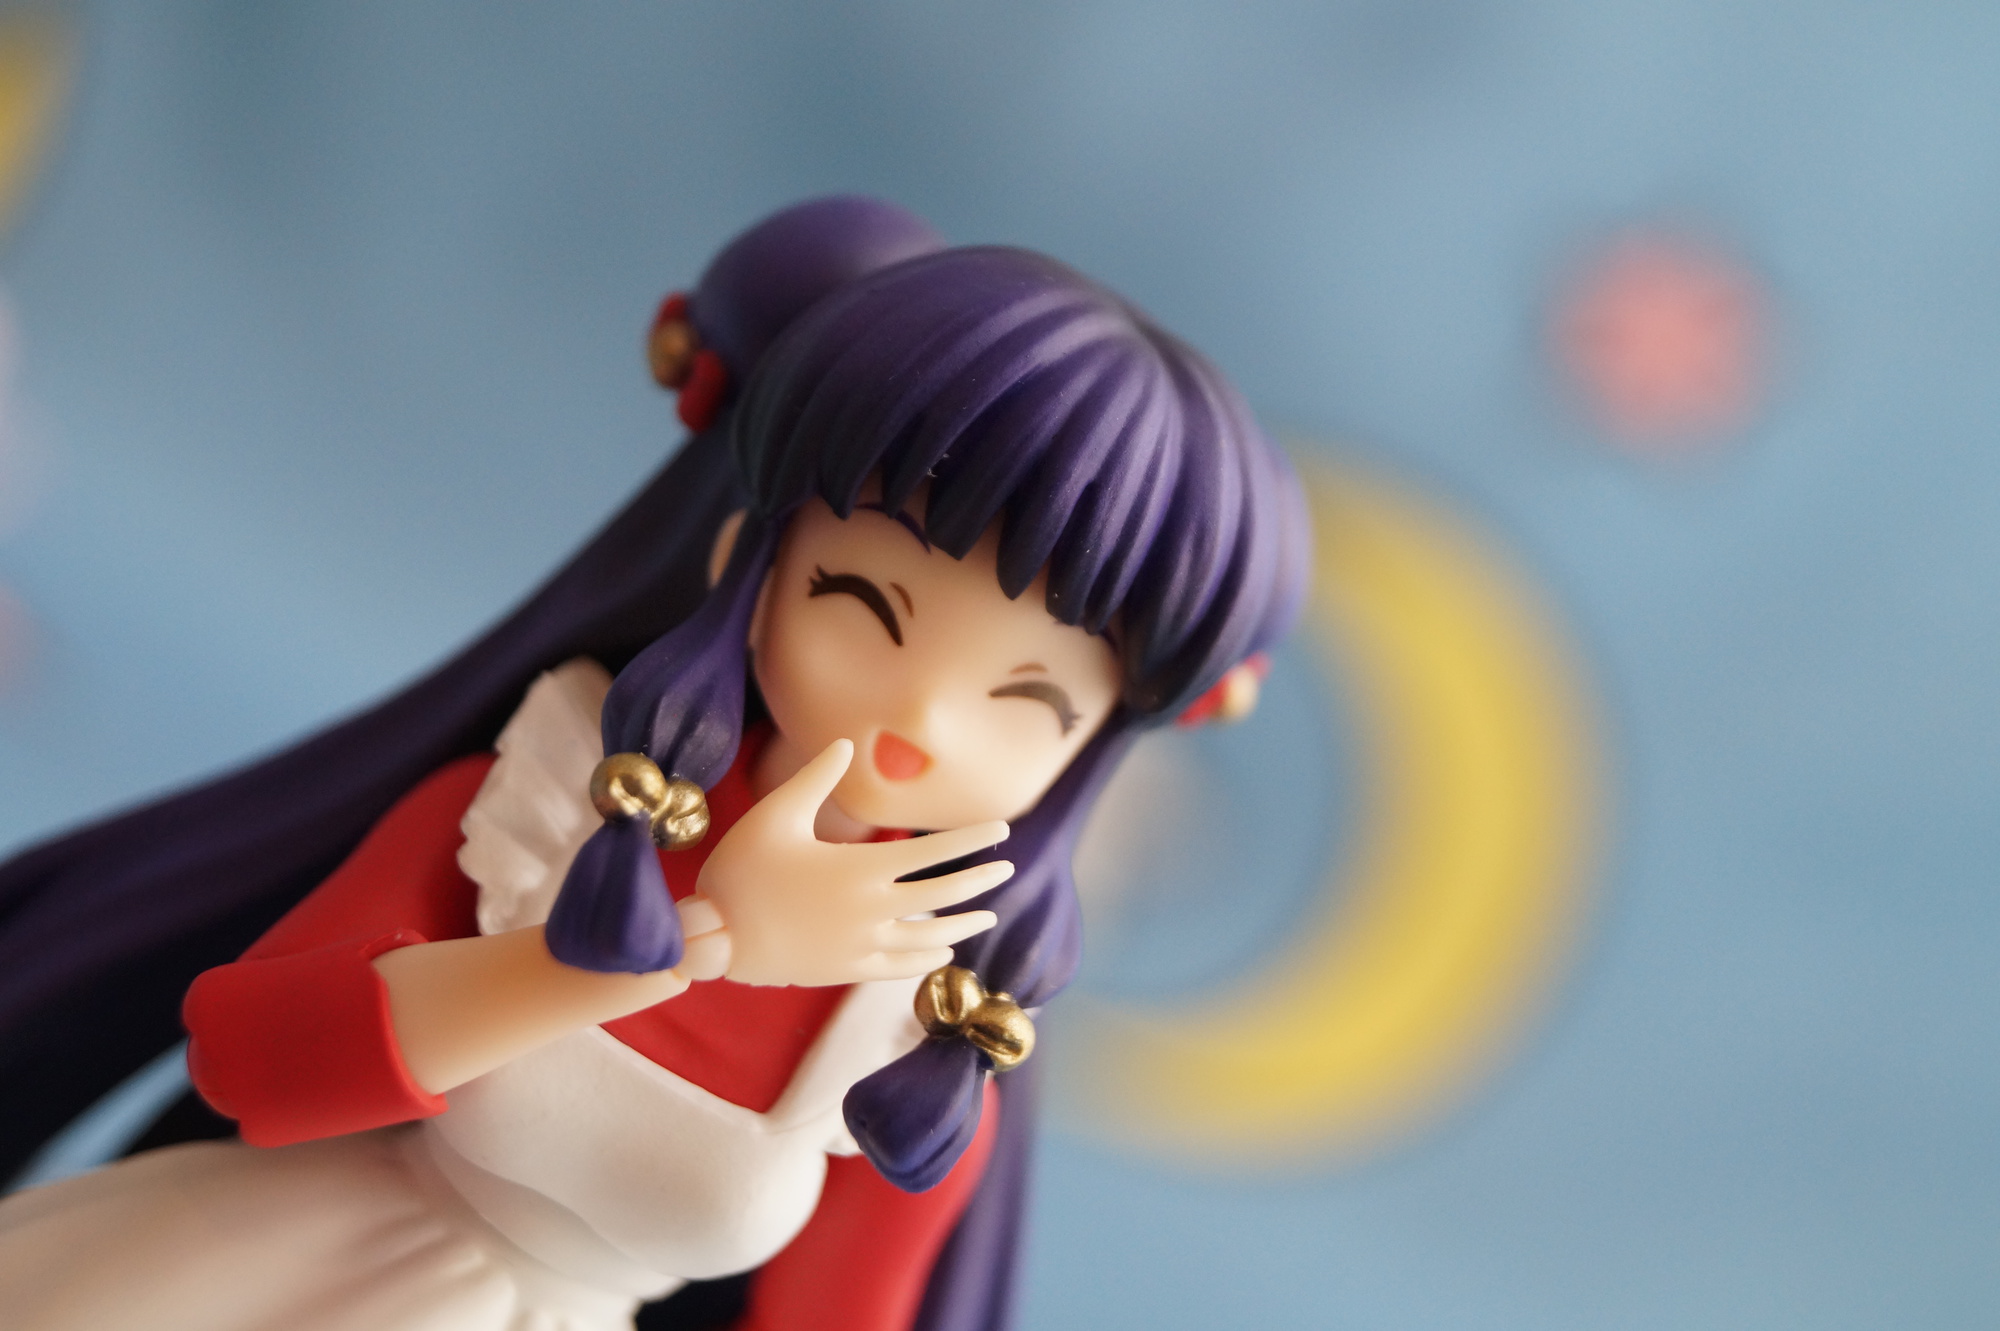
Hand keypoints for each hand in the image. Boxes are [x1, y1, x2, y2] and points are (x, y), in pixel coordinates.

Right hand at [697, 738, 1008, 986]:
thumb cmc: (741, 870)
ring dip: (963, 924)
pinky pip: (900, 966)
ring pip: (929, 937)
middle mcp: (871, 909)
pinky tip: (944, 952)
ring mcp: (861, 945)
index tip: (1002, 831)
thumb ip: (816, 777)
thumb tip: (846, 743)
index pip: (934, 853)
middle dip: (979, 881)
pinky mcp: (846, 970)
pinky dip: (928, 959)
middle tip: (1007, 870)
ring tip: (988, 916)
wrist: (712, 938)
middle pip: (943, 895)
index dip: (972, 840)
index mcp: (860, 868)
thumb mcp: (775, 813)